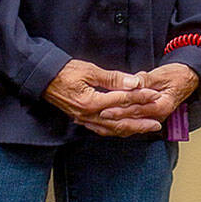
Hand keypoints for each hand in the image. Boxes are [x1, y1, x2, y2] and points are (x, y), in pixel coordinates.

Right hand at [42, 58, 198, 137]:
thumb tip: (134, 83)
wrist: (44, 78)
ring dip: (131, 129)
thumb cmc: (66, 71)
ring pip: (112, 129)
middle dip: (140, 122)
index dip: (140, 97)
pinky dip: (116, 131)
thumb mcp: (90, 70)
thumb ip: (113, 78)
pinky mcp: (82, 120)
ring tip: (146, 129)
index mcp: (91, 102)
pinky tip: (125, 130)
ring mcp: (84, 120)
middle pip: (120, 122)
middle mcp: (88, 115)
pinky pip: (102, 130)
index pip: (122, 101)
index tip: (154, 94)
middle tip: (157, 123)